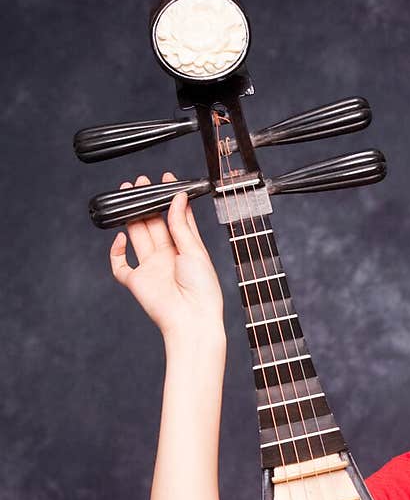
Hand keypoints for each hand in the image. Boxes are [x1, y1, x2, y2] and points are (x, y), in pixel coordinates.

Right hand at [109, 172, 224, 342]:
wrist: (192, 320)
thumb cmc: (202, 290)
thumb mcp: (195, 251)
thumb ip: (181, 224)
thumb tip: (177, 197)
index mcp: (187, 250)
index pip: (177, 219)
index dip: (170, 199)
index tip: (165, 180)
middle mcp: (168, 258)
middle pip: (154, 224)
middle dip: (147, 202)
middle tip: (141, 182)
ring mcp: (151, 269)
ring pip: (137, 236)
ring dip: (131, 216)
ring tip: (128, 194)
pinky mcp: (137, 282)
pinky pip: (120, 266)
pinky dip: (116, 252)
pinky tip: (120, 238)